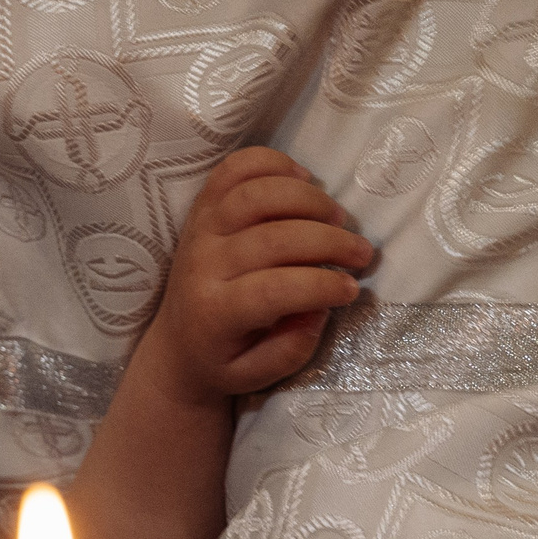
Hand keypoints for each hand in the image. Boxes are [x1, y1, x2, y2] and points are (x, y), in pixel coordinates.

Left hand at [146, 145, 373, 403]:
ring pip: (255, 195)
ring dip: (309, 200)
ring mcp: (200, 230)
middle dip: (330, 243)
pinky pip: (234, 169)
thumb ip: (291, 349)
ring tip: (337, 217)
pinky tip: (304, 180)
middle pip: (272, 239)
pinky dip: (273, 164)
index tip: (352, 290)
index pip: (272, 290)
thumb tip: (320, 306)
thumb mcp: (257, 374)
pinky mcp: (203, 207)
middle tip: (361, 254)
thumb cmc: (225, 360)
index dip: (321, 286)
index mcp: (213, 313)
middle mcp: (201, 266)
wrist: (176, 345)